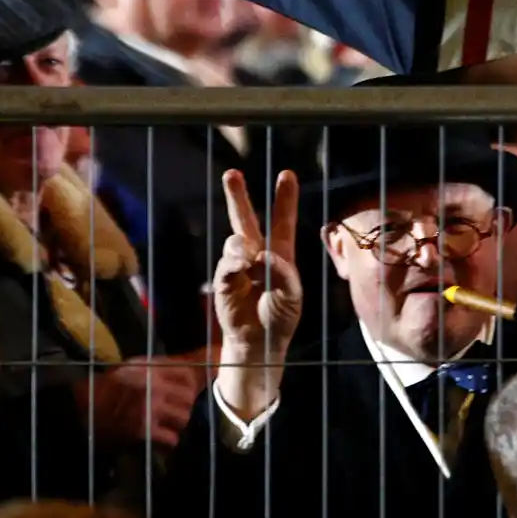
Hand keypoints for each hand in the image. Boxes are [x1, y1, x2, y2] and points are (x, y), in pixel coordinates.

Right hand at [75, 357, 199, 448]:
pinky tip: (161, 439)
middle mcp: (153, 386)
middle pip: (188, 397)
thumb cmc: (102, 388)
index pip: (185, 373)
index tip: (187, 391)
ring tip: (169, 425)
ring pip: (183, 417)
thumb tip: (176, 370)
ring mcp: (150, 408)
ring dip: (178, 424)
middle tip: (176, 411)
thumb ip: (151, 368)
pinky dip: (169, 441)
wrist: (79, 409)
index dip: (190, 384)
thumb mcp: (127, 369)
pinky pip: (171, 438)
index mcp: (149, 369)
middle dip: (184, 406)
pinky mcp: (145, 429)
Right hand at [214, 169, 302, 350]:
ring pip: (235, 241)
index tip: (286, 174)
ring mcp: (238, 267)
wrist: (259, 344)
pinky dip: (234, 264)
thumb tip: (262, 254)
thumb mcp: (293, 297)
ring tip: (249, 259)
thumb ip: (284, 274)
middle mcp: (257, 255)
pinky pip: (226, 265)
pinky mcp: (224, 282)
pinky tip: (242, 267)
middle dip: (237, 196)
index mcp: (280, 255)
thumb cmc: (280, 318)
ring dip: (242, 245)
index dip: (284, 199)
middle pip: (245, 220)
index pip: (282, 222)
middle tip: (231, 173)